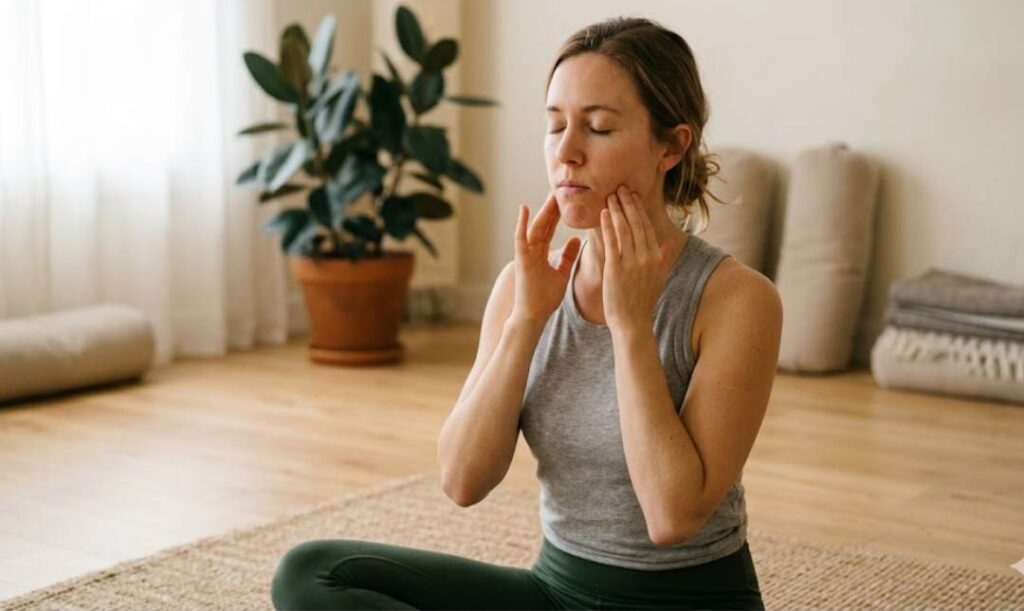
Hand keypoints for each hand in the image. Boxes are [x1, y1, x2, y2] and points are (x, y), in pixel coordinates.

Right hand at [511, 192, 581, 323]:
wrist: (533, 316)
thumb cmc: (545, 299)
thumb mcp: (561, 274)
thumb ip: (568, 256)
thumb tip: (577, 239)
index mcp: (540, 253)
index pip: (551, 229)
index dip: (559, 214)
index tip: (568, 200)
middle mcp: (531, 250)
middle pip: (544, 224)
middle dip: (552, 208)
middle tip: (562, 190)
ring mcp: (525, 254)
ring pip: (534, 227)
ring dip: (542, 211)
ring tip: (551, 195)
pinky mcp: (520, 260)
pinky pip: (520, 238)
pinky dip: (521, 223)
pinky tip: (525, 208)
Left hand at [600, 185, 673, 333]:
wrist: (633, 323)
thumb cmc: (642, 303)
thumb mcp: (657, 279)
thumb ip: (663, 259)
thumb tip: (670, 245)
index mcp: (657, 258)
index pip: (647, 227)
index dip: (639, 209)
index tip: (633, 195)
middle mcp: (647, 257)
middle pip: (637, 224)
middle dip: (628, 203)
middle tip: (621, 186)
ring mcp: (632, 263)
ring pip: (624, 229)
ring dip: (617, 210)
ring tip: (610, 194)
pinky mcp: (616, 269)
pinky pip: (612, 242)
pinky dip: (608, 226)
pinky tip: (604, 213)